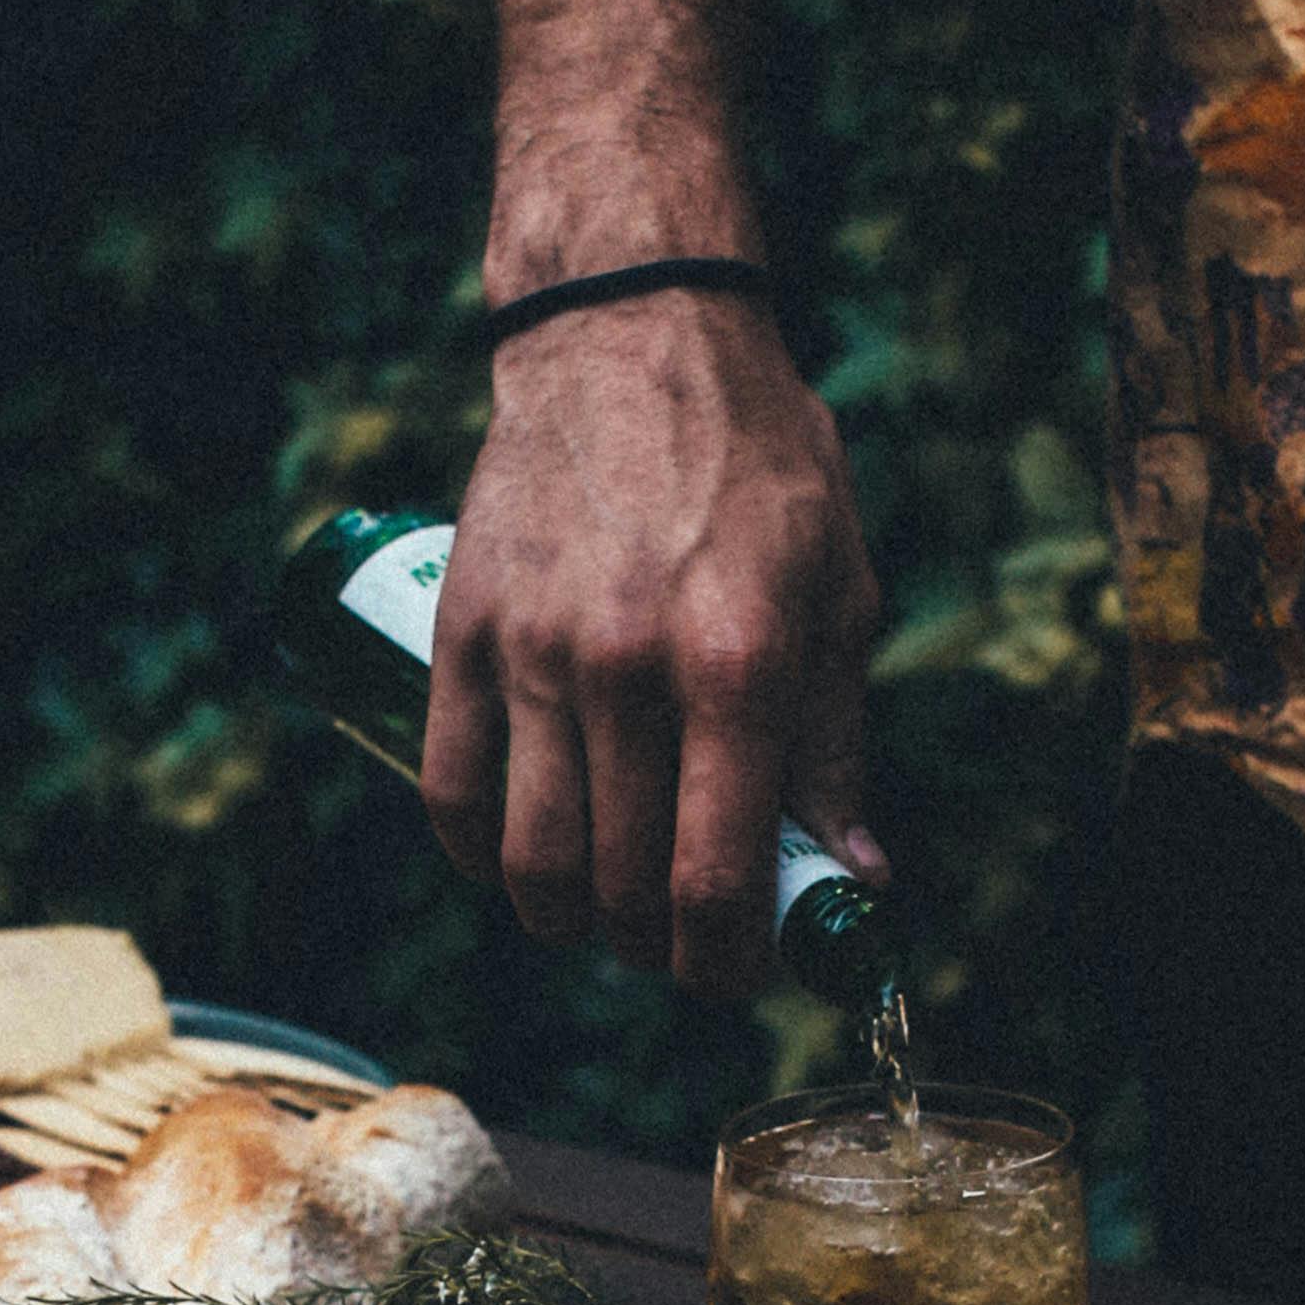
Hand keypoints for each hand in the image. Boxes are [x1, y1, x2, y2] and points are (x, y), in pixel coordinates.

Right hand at [439, 0, 885, 990]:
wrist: (628, 334)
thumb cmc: (755, 462)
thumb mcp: (839, 591)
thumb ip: (834, 741)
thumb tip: (853, 875)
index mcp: (739, 665)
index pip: (713, 879)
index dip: (725, 962)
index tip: (737, 971)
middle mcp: (630, 669)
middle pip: (617, 887)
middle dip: (652, 947)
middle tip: (676, 943)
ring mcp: (532, 654)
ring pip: (529, 859)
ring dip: (566, 919)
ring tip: (599, 914)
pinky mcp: (463, 632)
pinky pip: (451, 790)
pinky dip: (480, 857)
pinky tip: (517, 864)